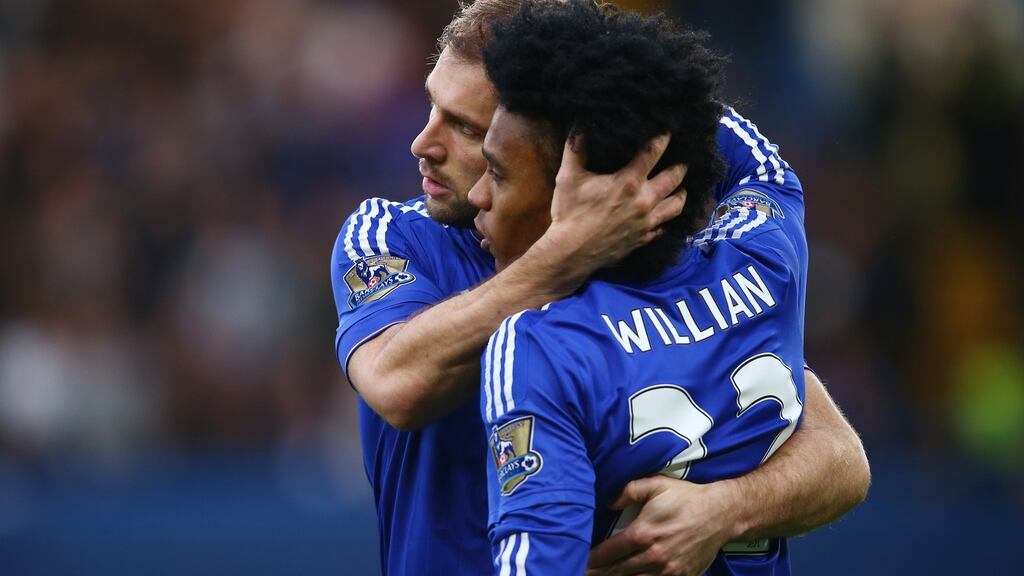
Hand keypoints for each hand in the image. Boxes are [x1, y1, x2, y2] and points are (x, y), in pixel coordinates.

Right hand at [541, 133, 686, 277]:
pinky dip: (668, 217)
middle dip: (680, 166)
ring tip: (680, 185)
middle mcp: (644, 201)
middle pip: (675, 177)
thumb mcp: (568, 177)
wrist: (571, 253)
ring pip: (677, 204)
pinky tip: (665, 212)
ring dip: (681, 192)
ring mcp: (647, 222)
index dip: (663, 138)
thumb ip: (576, 147)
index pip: (654, 152)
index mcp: (628, 182)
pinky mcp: (644, 238)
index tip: (669, 131)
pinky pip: (665, 226)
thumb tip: (580, 122)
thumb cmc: (570, 213)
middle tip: (682, 159)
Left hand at [586, 475, 739, 575]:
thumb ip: (628, 491)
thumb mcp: (656, 484)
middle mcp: (653, 555)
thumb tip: (607, 501)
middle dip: (599, 574)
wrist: (721, 513)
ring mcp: (668, 570)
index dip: (592, 559)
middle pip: (617, 571)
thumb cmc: (686, 498)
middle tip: (582, 573)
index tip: (580, 560)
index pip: (608, 552)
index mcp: (643, 533)